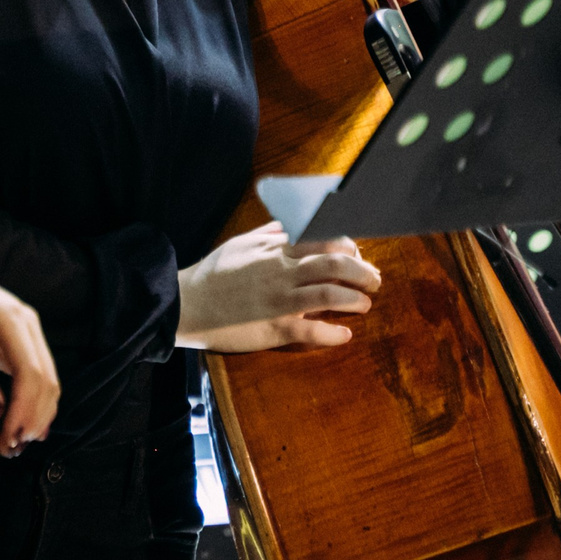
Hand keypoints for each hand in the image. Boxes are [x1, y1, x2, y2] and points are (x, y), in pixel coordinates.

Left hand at [0, 254, 60, 456]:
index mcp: (9, 319)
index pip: (30, 375)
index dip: (23, 413)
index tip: (7, 442)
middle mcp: (26, 321)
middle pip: (45, 379)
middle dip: (32, 419)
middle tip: (9, 451)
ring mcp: (25, 328)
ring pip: (45, 379)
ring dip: (34, 414)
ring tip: (12, 444)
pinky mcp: (17, 337)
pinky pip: (33, 373)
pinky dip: (30, 401)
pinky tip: (21, 424)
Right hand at [175, 222, 378, 352]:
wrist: (186, 304)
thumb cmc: (213, 274)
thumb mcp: (240, 244)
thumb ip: (269, 234)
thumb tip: (292, 225)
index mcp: (274, 250)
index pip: (324, 239)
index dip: (350, 248)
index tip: (358, 255)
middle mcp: (281, 272)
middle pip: (335, 265)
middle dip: (363, 272)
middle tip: (374, 280)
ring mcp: (279, 300)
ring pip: (330, 294)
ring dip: (355, 300)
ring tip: (363, 304)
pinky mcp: (274, 328)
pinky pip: (312, 331)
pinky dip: (334, 333)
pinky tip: (344, 335)